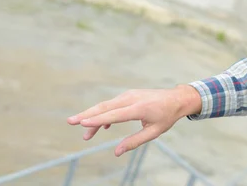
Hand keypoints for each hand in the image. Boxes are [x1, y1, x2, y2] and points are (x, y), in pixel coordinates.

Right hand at [67, 85, 201, 156]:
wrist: (176, 98)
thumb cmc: (166, 116)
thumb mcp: (154, 132)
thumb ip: (134, 142)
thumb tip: (116, 152)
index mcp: (139, 108)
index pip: (114, 114)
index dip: (97, 120)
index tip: (82, 123)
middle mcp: (132, 98)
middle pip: (105, 107)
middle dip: (87, 115)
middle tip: (70, 121)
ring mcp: (129, 95)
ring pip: (106, 105)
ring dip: (94, 117)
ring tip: (86, 135)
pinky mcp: (128, 95)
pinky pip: (112, 104)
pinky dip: (104, 114)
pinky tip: (103, 126)